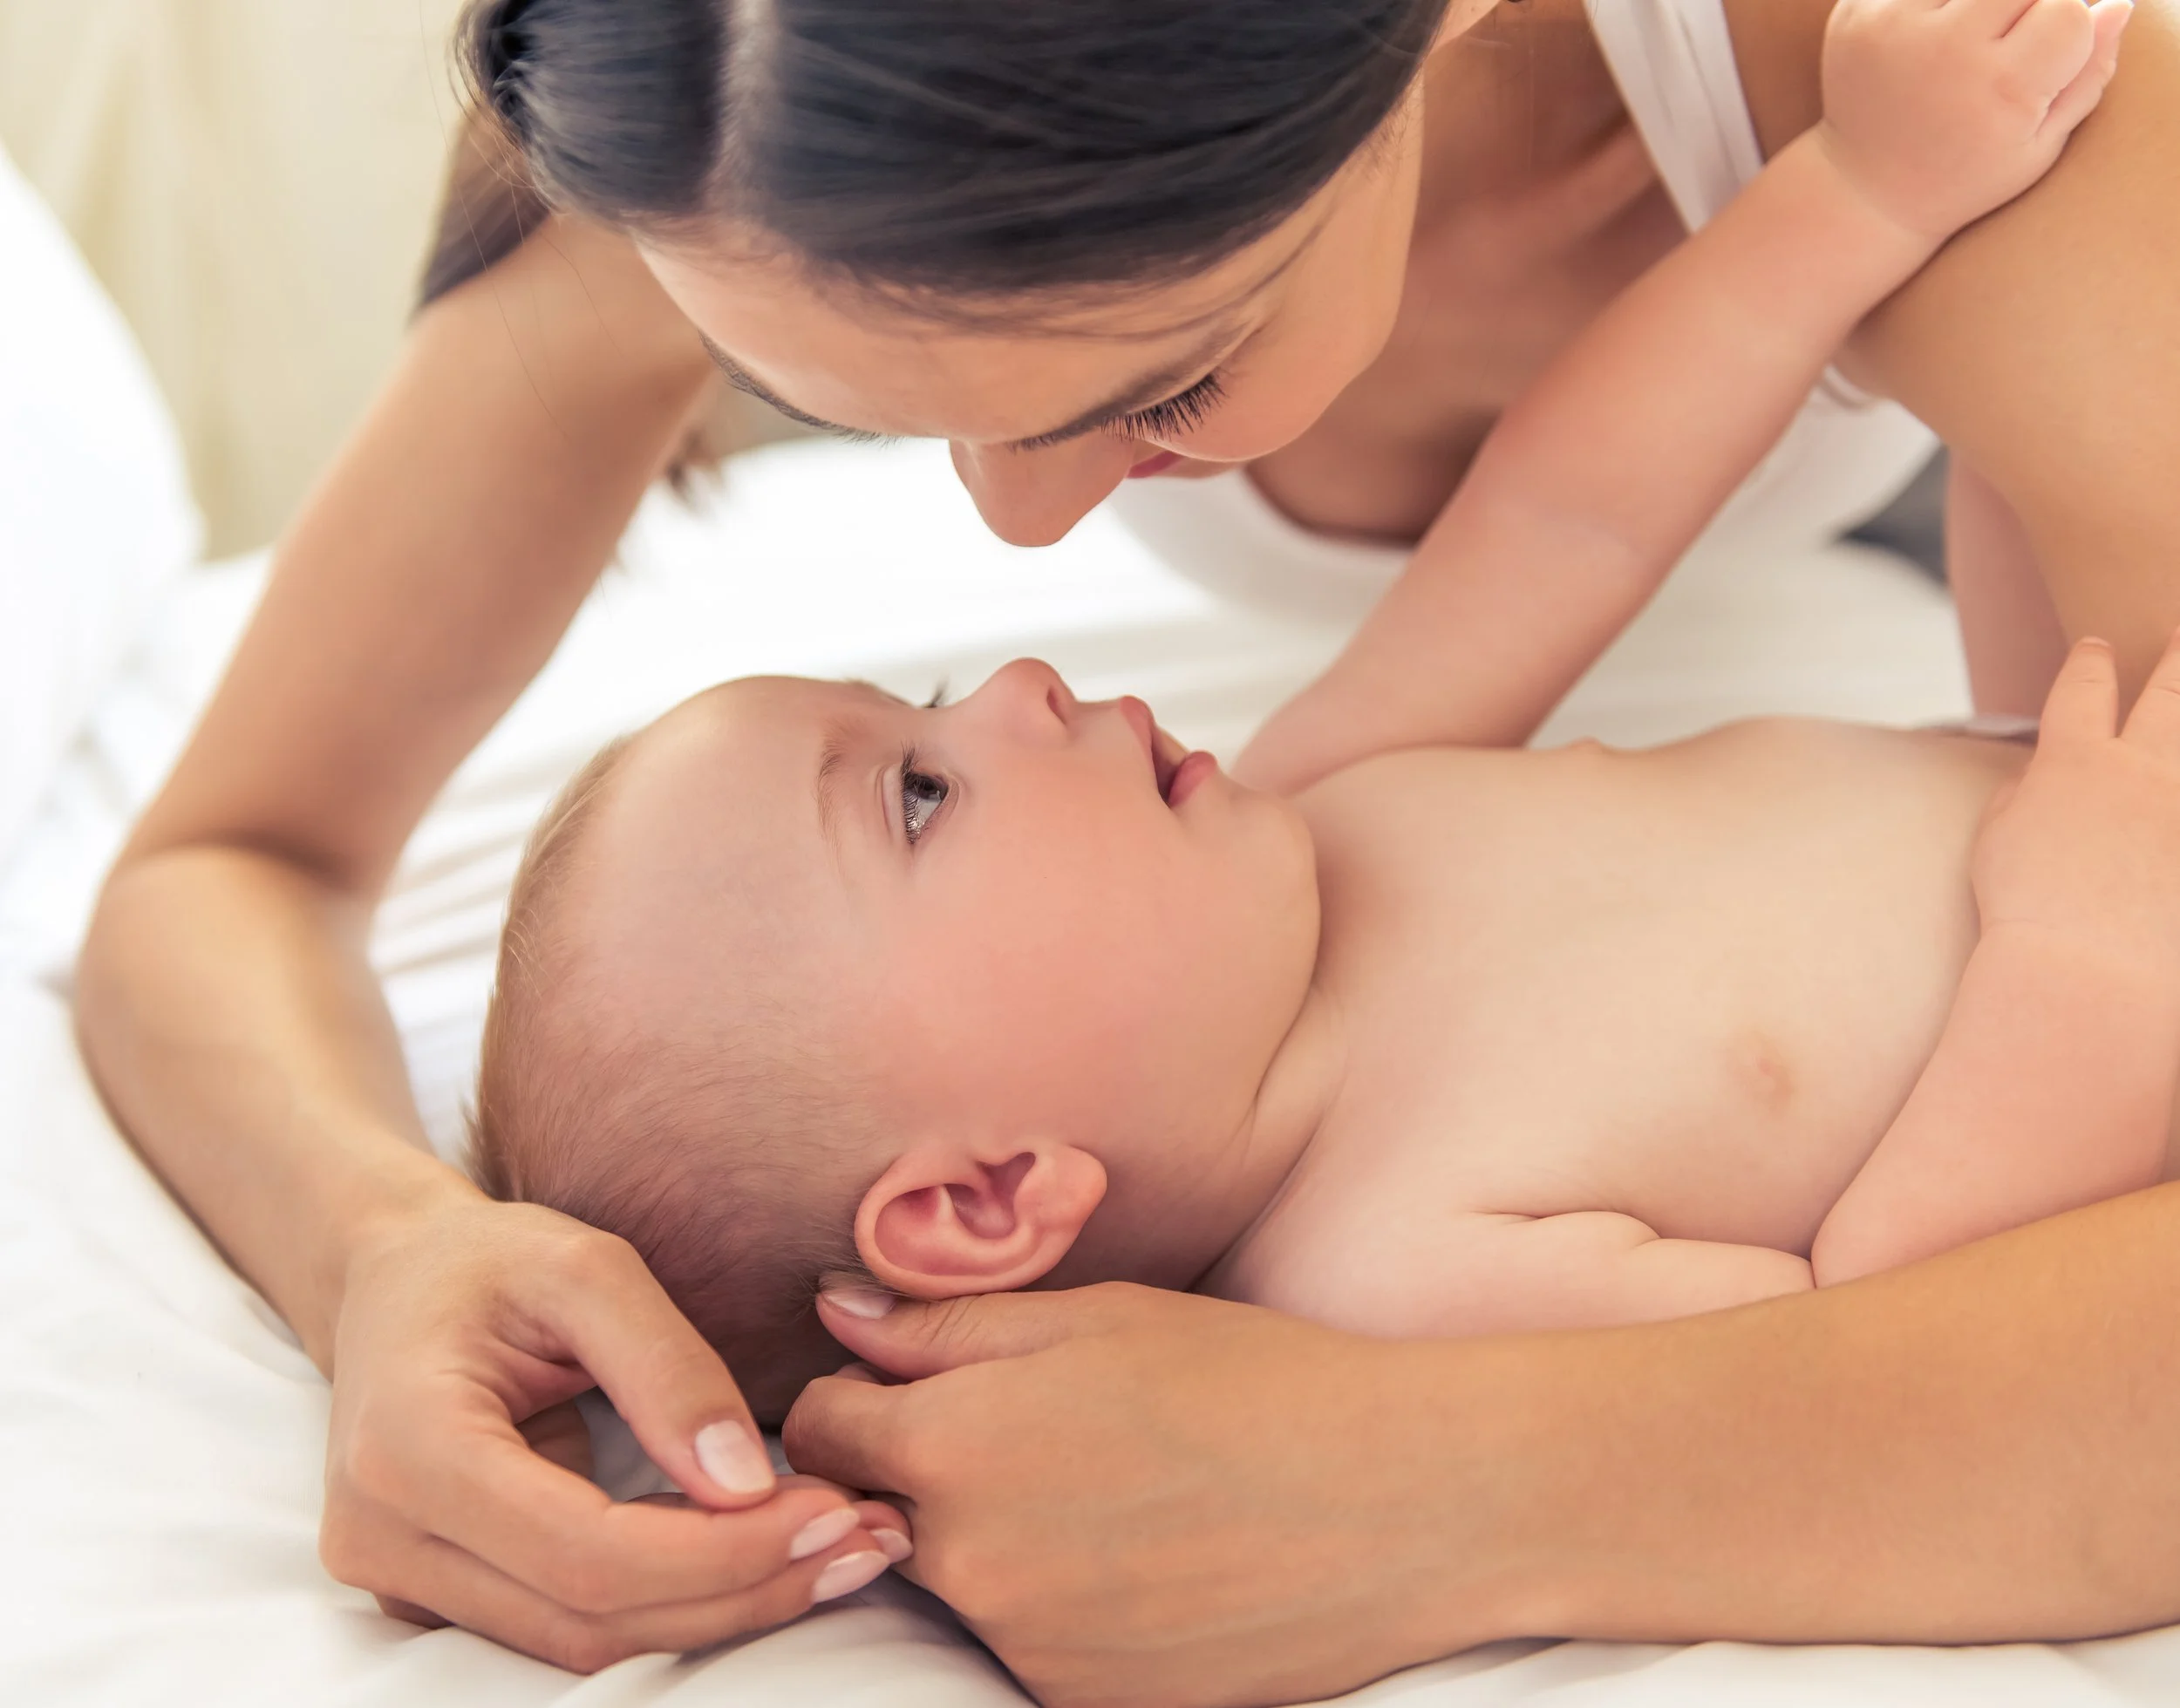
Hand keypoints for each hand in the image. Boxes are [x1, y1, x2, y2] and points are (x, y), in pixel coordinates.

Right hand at [320, 1189, 908, 1671]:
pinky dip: (678, 1603)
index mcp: (410, 1449)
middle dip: (744, 1589)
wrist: (392, 1285)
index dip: (721, 1553)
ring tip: (840, 1550)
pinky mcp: (440, 1599)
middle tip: (865, 1536)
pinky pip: (571, 1629)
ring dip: (725, 1610)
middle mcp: (385, 1538)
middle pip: (592, 1620)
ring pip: (585, 1646)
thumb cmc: (488, 1262)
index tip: (834, 1507)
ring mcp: (402, 1582)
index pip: (587, 1553)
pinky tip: (766, 1557)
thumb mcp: (585, 1267)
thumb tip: (746, 1483)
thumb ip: (667, 1367)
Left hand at [784, 1283, 1515, 1707]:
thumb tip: (836, 1315)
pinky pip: (1028, 1643)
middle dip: (926, 1470)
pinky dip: (1061, 1603)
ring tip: (1113, 1492)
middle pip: (880, 1512)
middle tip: (1038, 1432)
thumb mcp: (1095, 1319)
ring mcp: (1027, 1647)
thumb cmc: (1253, 1382)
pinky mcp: (1085, 1702)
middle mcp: (969, 1564)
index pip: (820, 1430)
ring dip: (997, 1538)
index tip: (911, 1383)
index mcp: (954, 1447)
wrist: (1403, 1501)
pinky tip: (1146, 1557)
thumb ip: (945, 1328)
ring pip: (959, 1582)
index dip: (858, 1394)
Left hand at [1819, 0, 2131, 241]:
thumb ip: (2086, 74)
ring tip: (1970, 40)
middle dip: (2027, 7)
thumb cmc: (1965, 172)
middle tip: (2008, 43)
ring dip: (1979, 4)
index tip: (2048, 54)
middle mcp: (1943, 53)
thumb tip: (2116, 5)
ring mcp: (1892, 28)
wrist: (1863, 193)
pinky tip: (1930, 35)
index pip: (2069, 12)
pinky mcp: (1856, 14)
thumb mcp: (2038, 146)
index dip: (2069, 26)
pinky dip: (1937, 3)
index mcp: (1999, 89)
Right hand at [1973, 627, 2179, 989]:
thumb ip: (2018, 799)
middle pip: (2171, 692)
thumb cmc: (2026, 912)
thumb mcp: (1995, 843)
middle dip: (2179, 657)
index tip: (2097, 646)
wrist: (2086, 971)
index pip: (2082, 690)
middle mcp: (2143, 770)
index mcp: (2075, 763)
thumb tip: (2033, 781)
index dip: (2089, 663)